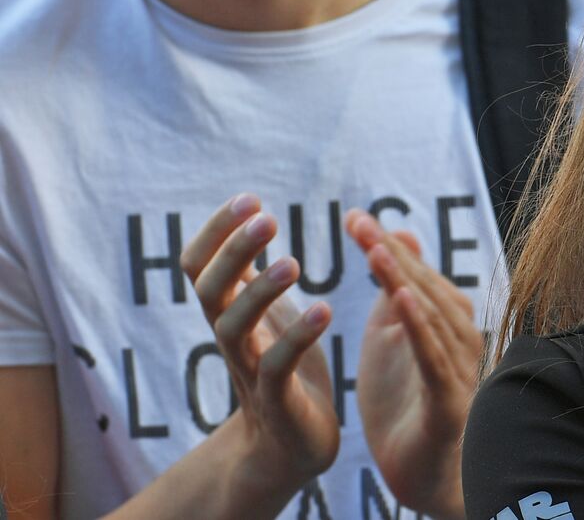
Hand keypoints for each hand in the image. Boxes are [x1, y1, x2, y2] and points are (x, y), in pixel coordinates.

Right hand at [180, 194, 338, 497]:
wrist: (289, 446)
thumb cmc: (282, 368)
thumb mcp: (268, 312)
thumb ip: (257, 270)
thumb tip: (252, 215)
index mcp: (228, 311)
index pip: (198, 265)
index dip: (216, 231)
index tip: (249, 198)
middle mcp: (230, 337)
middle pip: (209, 290)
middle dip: (234, 252)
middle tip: (268, 218)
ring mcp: (249, 370)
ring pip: (233, 328)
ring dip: (260, 291)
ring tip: (295, 263)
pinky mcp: (277, 401)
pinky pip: (278, 367)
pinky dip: (298, 337)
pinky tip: (325, 309)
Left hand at [345, 209, 483, 519]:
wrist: (423, 474)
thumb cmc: (408, 403)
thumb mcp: (392, 338)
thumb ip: (396, 290)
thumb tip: (396, 237)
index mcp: (444, 321)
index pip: (415, 273)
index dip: (386, 244)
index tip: (352, 217)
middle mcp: (459, 337)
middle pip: (424, 286)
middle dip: (391, 252)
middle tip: (357, 223)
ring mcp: (458, 369)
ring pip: (432, 315)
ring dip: (404, 281)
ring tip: (375, 252)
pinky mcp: (448, 401)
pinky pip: (434, 358)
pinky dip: (420, 327)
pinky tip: (401, 301)